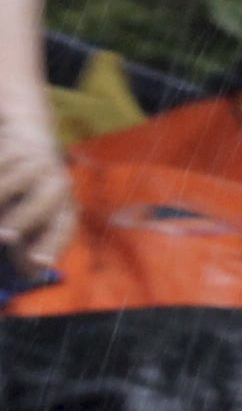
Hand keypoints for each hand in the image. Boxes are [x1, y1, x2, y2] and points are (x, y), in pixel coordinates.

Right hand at [0, 125, 69, 278]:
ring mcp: (36, 162)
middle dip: (23, 220)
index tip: (41, 263)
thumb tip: (32, 274)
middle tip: (4, 237)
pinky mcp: (14, 147)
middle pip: (44, 202)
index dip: (52, 245)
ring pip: (14, 181)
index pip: (63, 227)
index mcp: (66, 203)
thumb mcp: (36, 217)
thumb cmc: (32, 191)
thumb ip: (30, 244)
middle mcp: (57, 183)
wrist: (30, 135)